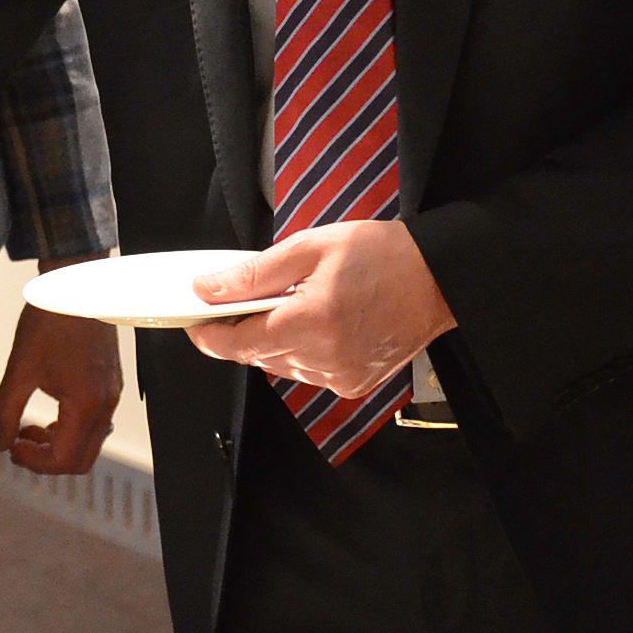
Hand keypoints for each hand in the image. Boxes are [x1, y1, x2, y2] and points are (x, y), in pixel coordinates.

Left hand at [0, 296, 123, 475]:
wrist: (78, 286)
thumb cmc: (48, 323)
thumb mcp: (20, 368)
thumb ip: (6, 411)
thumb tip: (1, 443)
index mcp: (84, 404)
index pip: (63, 459)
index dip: (33, 462)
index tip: (11, 448)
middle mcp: (105, 406)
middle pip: (81, 461)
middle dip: (47, 460)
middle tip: (18, 444)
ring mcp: (112, 396)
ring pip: (89, 444)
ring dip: (59, 446)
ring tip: (30, 427)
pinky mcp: (111, 385)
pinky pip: (95, 425)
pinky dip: (71, 430)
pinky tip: (49, 413)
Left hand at [185, 219, 454, 396]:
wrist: (440, 278)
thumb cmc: (381, 255)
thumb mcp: (309, 248)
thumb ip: (253, 274)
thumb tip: (207, 289)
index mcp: (310, 324)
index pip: (238, 343)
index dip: (209, 335)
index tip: (193, 321)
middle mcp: (324, 359)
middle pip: (257, 356)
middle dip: (242, 330)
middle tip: (239, 300)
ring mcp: (341, 377)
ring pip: (281, 365)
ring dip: (272, 340)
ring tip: (288, 305)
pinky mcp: (354, 384)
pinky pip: (308, 372)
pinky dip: (300, 351)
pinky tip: (315, 324)